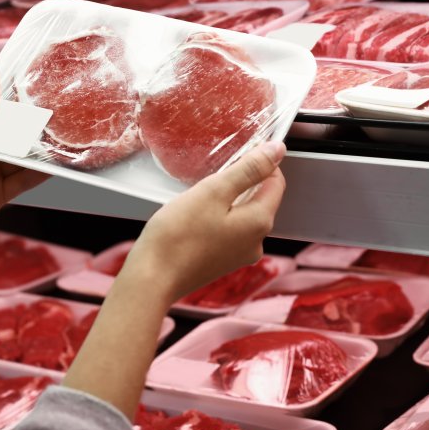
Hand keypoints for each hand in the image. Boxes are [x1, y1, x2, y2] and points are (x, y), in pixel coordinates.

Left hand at [0, 69, 49, 258]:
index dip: (14, 107)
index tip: (36, 93)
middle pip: (12, 138)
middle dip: (31, 129)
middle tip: (57, 116)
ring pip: (20, 159)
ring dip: (38, 151)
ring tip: (62, 138)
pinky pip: (23, 181)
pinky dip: (38, 173)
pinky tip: (53, 164)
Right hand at [124, 141, 286, 304]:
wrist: (151, 279)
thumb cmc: (177, 236)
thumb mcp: (214, 191)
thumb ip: (248, 169)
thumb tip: (277, 151)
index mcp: (259, 223)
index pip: (276, 183)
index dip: (262, 163)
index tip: (239, 153)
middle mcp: (256, 242)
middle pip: (259, 200)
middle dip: (240, 183)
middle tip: (210, 177)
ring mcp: (239, 255)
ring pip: (241, 215)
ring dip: (226, 201)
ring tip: (198, 198)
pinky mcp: (222, 262)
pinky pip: (228, 231)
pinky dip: (216, 218)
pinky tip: (194, 218)